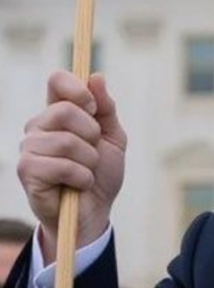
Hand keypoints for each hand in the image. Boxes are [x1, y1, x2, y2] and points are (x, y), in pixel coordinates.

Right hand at [17, 70, 126, 262]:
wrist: (95, 211)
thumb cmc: (101, 172)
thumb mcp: (112, 137)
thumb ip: (106, 108)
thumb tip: (96, 77)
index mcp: (59, 112)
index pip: (57, 81)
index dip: (76, 88)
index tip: (93, 107)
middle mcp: (39, 126)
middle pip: (64, 110)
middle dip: (91, 134)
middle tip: (93, 151)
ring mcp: (29, 148)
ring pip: (66, 141)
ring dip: (89, 160)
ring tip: (86, 171)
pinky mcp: (27, 171)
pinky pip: (62, 166)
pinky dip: (82, 177)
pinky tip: (79, 184)